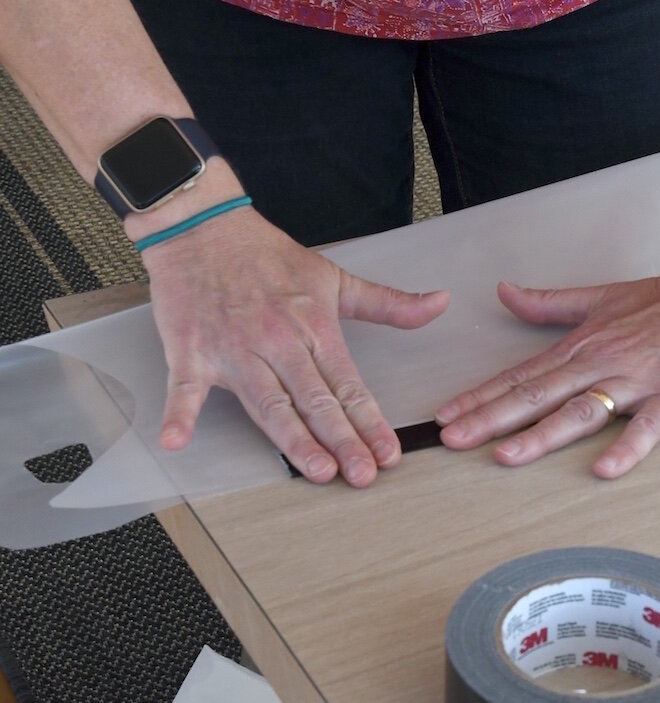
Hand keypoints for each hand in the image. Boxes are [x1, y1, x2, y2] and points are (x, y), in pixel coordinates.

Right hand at [142, 207, 449, 484]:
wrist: (203, 228)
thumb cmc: (267, 256)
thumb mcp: (335, 278)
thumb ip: (389, 303)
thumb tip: (440, 304)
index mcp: (314, 329)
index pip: (349, 385)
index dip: (370, 422)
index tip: (389, 454)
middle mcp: (278, 343)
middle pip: (315, 400)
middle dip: (342, 440)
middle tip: (363, 475)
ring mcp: (234, 349)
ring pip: (267, 402)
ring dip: (292, 438)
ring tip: (315, 470)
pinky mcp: (191, 351)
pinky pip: (184, 387)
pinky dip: (178, 413)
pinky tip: (177, 441)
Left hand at [434, 264, 659, 477]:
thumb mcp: (600, 297)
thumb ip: (550, 303)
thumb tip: (504, 292)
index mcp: (581, 346)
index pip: (521, 376)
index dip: (480, 397)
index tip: (445, 417)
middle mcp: (600, 364)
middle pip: (538, 396)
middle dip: (491, 419)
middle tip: (452, 441)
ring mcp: (636, 382)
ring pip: (581, 411)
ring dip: (542, 435)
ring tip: (506, 456)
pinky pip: (647, 428)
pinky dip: (626, 449)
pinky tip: (603, 470)